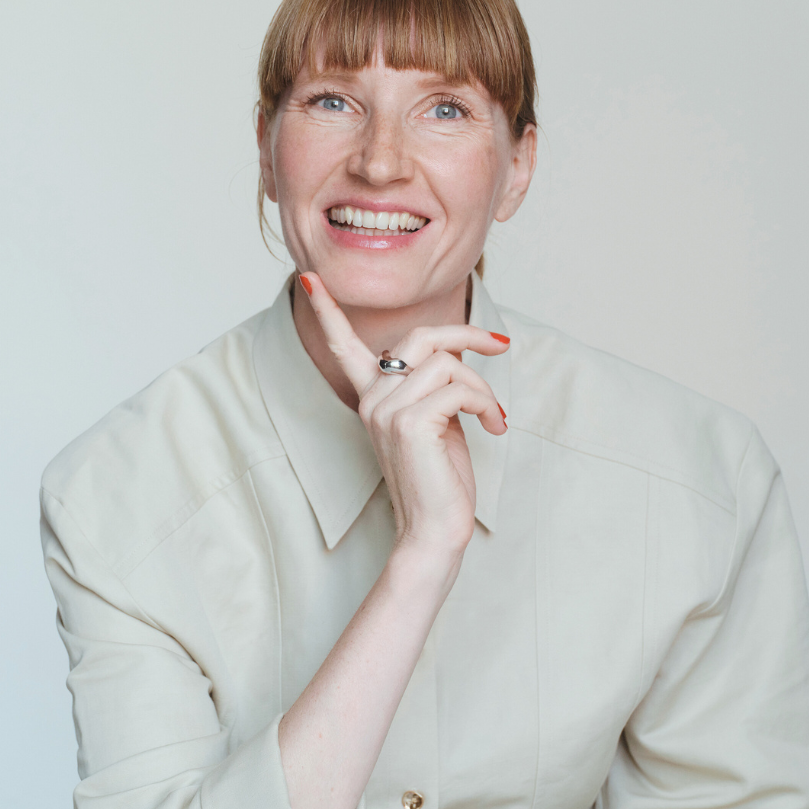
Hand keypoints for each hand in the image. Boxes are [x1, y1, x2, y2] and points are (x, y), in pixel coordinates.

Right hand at [299, 272, 508, 555]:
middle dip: (467, 334)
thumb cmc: (440, 480)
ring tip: (493, 417)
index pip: (343, 346)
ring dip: (483, 388)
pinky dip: (487, 404)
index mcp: (371, 397)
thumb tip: (458, 352)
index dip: (327, 311)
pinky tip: (494, 427)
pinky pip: (460, 388)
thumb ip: (435, 384)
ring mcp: (386, 410)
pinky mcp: (409, 423)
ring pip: (448, 362)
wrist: (434, 531)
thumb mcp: (437, 420)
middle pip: (422, 336)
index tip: (309, 278)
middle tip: (500, 347)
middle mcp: (372, 399)